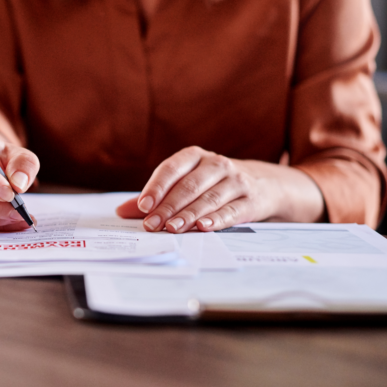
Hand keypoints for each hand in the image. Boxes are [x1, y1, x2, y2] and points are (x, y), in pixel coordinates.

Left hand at [116, 146, 323, 232]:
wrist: (264, 184)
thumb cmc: (213, 184)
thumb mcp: (186, 184)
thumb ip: (155, 197)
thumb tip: (122, 211)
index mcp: (195, 157)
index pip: (171, 169)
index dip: (157, 187)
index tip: (144, 206)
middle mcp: (216, 164)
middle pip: (189, 186)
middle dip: (169, 207)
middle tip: (153, 224)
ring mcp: (236, 181)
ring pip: (209, 198)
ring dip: (189, 215)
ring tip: (173, 229)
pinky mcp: (251, 199)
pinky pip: (231, 210)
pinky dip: (217, 220)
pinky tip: (203, 228)